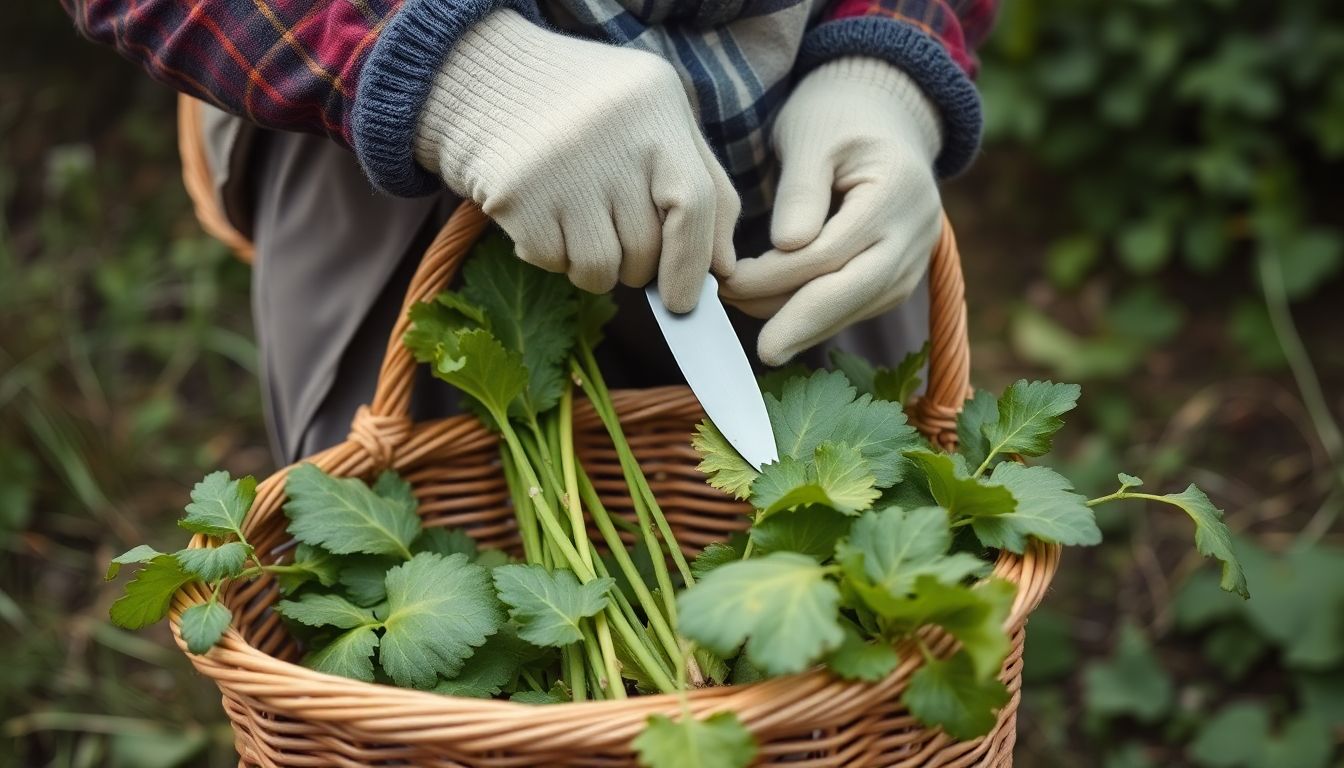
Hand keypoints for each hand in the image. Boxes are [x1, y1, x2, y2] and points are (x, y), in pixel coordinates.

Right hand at [413, 10, 738, 311]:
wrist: (480, 73)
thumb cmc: (584, 105)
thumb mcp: (654, 117)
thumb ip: (704, 182)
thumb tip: (725, 267)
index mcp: (655, 105)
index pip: (696, 205)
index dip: (693, 263)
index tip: (685, 300)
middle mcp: (611, 132)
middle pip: (645, 248)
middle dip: (637, 268)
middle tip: (616, 244)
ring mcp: (560, 164)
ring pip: (600, 268)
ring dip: (593, 269)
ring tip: (576, 229)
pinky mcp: (515, 193)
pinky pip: (552, 262)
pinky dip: (551, 256)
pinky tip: (539, 219)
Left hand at [722, 57, 942, 363]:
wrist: (884, 116)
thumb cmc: (837, 118)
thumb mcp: (811, 133)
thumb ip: (800, 189)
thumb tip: (786, 245)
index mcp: (895, 192)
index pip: (828, 253)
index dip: (775, 275)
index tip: (727, 281)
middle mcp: (914, 235)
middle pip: (854, 293)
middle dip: (801, 325)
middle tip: (759, 350)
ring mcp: (912, 261)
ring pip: (855, 308)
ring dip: (803, 324)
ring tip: (751, 324)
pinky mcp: (898, 277)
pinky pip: (857, 306)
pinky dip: (818, 318)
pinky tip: (780, 321)